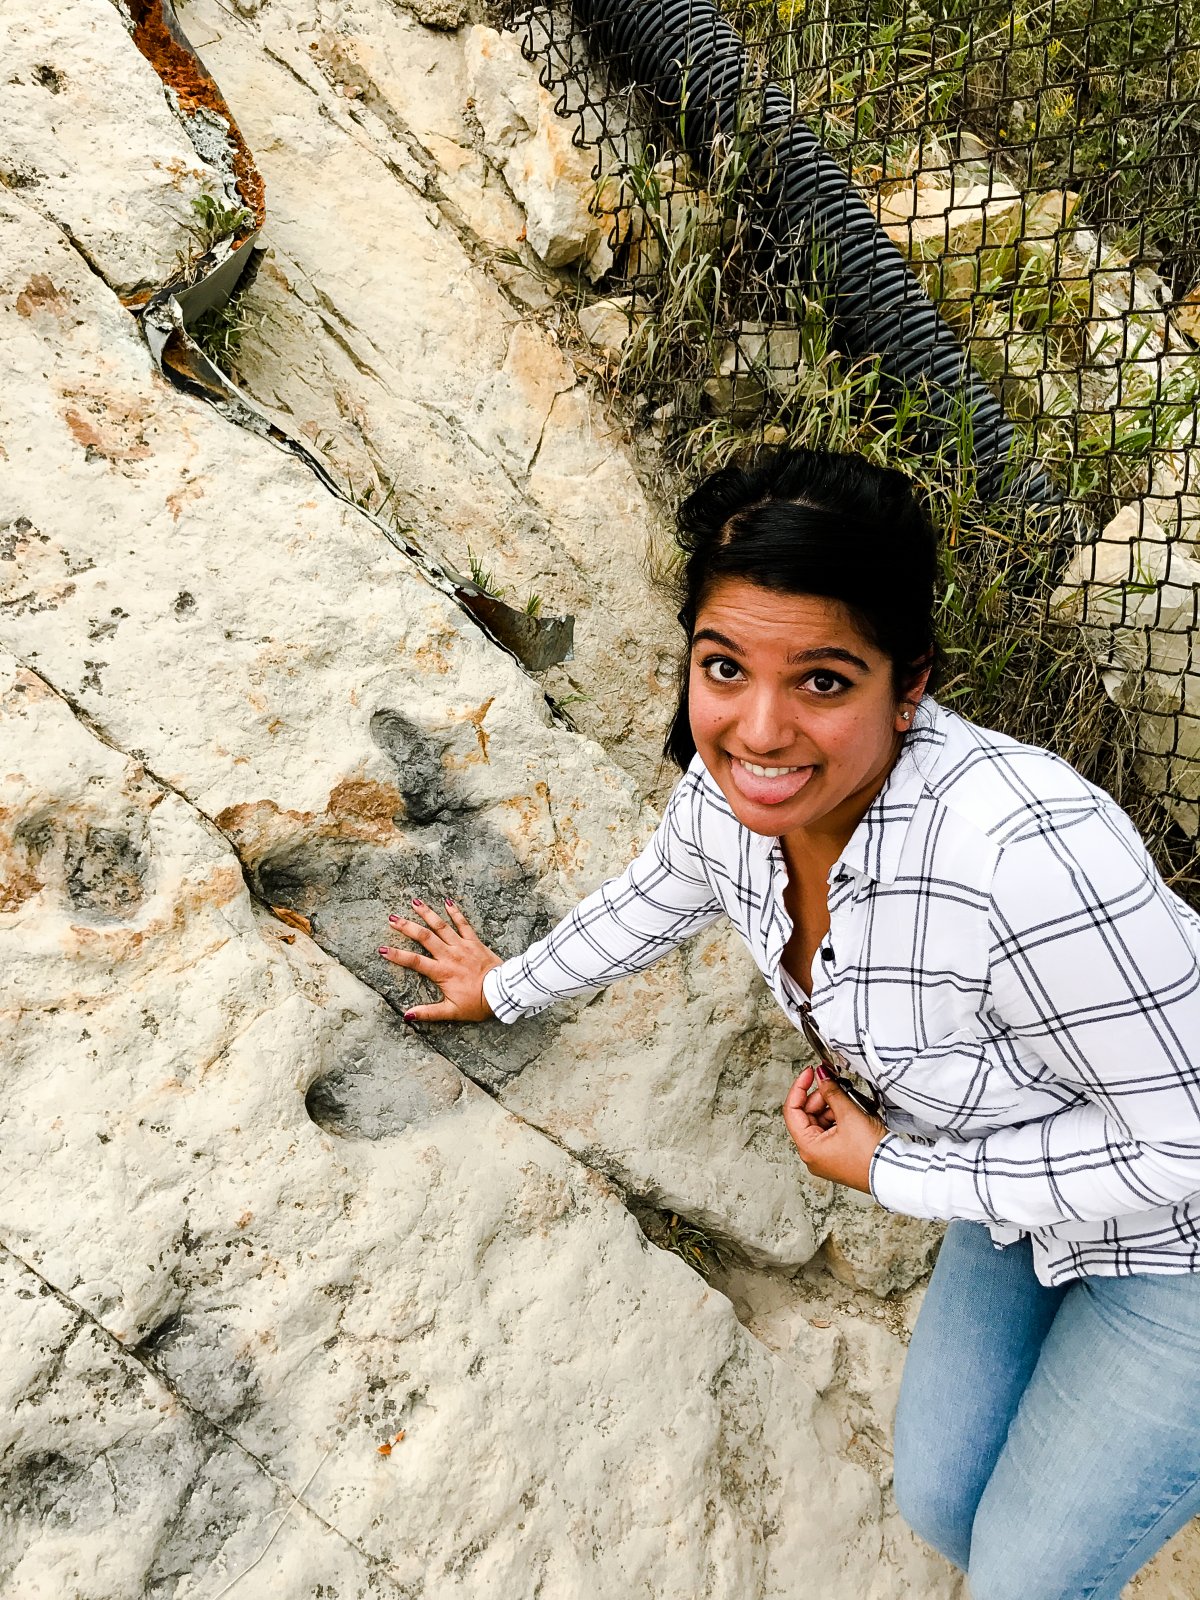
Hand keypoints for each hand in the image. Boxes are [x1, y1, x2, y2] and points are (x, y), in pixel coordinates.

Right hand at [378, 898, 502, 1022]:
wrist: (502, 992)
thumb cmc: (477, 1003)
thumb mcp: (451, 1011)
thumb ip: (428, 1013)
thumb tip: (407, 1016)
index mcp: (441, 972)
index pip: (414, 961)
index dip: (396, 955)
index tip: (382, 949)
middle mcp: (449, 955)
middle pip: (424, 938)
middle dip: (407, 927)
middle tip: (392, 918)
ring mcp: (462, 946)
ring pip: (441, 926)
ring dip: (427, 913)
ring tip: (414, 902)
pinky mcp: (474, 942)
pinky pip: (463, 924)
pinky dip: (455, 912)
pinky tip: (447, 901)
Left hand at [782, 1065, 886, 1193]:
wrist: (893, 1172)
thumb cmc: (872, 1154)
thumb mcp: (849, 1115)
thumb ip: (832, 1092)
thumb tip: (821, 1077)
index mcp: (808, 1148)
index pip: (792, 1111)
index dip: (799, 1088)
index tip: (809, 1073)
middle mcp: (813, 1156)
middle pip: (806, 1116)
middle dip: (820, 1098)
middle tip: (834, 1084)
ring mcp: (825, 1157)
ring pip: (819, 1122)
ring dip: (831, 1107)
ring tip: (847, 1100)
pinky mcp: (837, 1157)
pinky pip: (831, 1131)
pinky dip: (838, 1118)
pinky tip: (851, 1112)